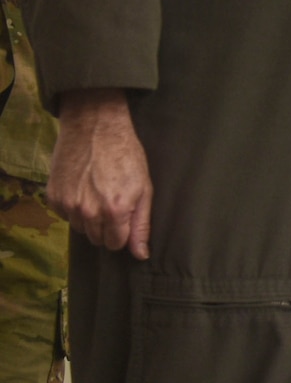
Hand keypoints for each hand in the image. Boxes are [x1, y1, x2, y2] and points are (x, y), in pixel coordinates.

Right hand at [49, 89, 151, 258]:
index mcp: (115, 211)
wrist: (95, 128)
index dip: (122, 234)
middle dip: (106, 228)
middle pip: (97, 239)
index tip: (124, 220)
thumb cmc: (126, 155)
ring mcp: (68, 204)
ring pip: (80, 228)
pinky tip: (82, 188)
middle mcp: (89, 212)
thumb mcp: (144, 188)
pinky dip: (72, 207)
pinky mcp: (53, 196)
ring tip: (97, 193)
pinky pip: (64, 215)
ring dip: (89, 218)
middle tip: (111, 204)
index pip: (116, 244)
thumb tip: (140, 254)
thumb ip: (141, 224)